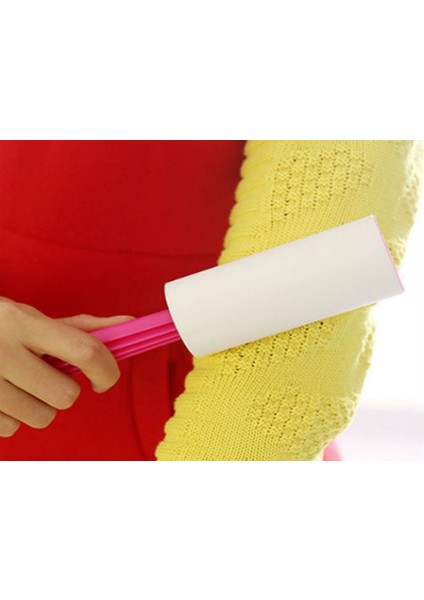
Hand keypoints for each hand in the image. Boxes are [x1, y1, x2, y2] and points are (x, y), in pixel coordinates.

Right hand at [0, 296, 134, 436]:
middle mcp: (1, 351)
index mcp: (23, 323)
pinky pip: (12, 429)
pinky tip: (0, 394)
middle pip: (65, 395)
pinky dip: (11, 416)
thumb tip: (128, 325)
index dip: (106, 370)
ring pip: (41, 417)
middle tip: (45, 375)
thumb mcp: (31, 317)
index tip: (102, 378)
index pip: (85, 351)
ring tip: (19, 383)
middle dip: (63, 389)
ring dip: (38, 404)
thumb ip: (81, 327)